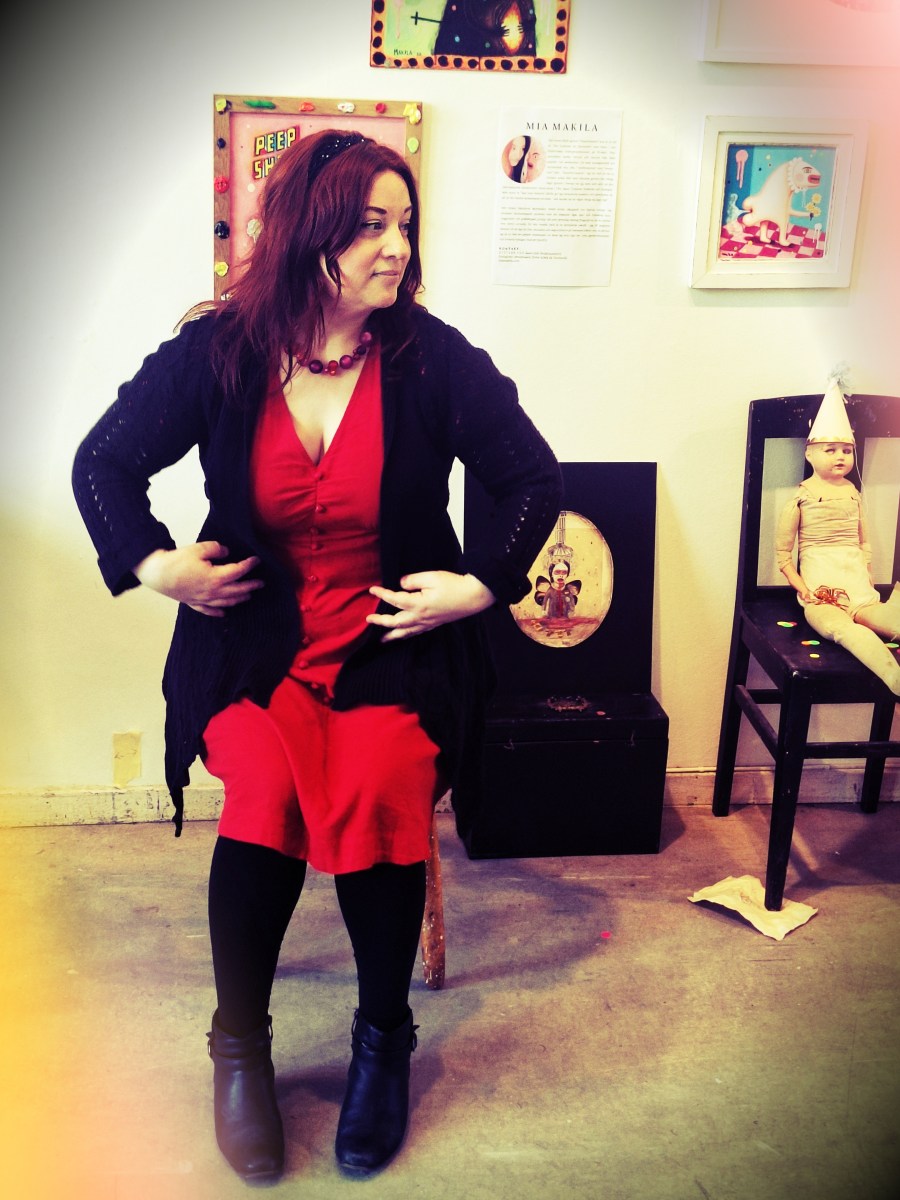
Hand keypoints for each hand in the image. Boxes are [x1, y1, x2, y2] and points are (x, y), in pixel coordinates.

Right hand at [133, 542, 263, 617]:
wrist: (156, 574)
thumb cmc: (176, 561)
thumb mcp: (198, 548)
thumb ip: (216, 549)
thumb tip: (226, 553)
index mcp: (215, 577)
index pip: (238, 571)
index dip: (249, 565)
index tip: (256, 560)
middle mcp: (212, 591)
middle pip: (237, 590)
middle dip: (251, 586)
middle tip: (261, 583)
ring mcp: (203, 599)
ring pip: (226, 602)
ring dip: (239, 599)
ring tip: (248, 595)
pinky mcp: (193, 603)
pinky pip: (209, 611)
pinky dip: (218, 612)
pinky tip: (224, 613)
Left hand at [366, 571, 494, 642]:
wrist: (474, 596)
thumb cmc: (454, 585)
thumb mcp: (432, 577)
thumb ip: (413, 580)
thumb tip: (401, 584)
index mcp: (418, 604)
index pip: (395, 600)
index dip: (382, 595)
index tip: (373, 590)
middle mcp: (421, 616)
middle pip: (396, 622)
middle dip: (381, 621)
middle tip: (369, 619)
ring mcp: (428, 622)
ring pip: (406, 632)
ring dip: (392, 635)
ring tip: (382, 640)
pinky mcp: (435, 623)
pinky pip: (417, 632)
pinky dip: (407, 635)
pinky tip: (403, 636)